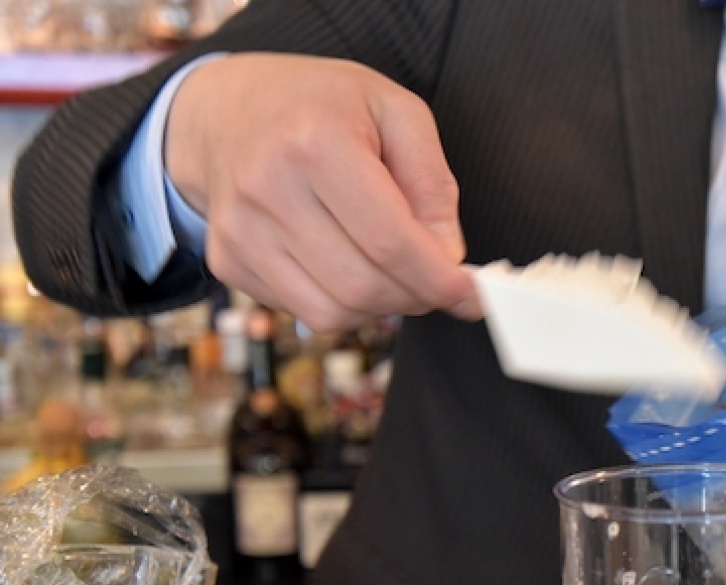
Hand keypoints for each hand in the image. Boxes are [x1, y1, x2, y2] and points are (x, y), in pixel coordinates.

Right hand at [165, 53, 479, 331]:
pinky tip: (349, 266)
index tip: (472, 296)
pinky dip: (343, 305)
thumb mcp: (396, 112)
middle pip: (363, 286)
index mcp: (316, 142)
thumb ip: (433, 183)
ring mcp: (241, 230)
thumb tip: (447, 257)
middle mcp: (269, 189)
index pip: (390, 242)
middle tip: (436, 282)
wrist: (229, 108)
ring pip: (334, 313)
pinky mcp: (229, 260)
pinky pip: (304, 312)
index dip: (439, 281)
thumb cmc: (321, 106)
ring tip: (394, 271)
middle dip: (416, 297)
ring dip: (381, 307)